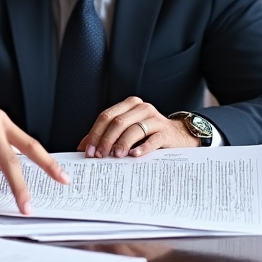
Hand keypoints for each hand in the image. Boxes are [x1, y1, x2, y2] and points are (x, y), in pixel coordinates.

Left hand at [79, 97, 199, 157]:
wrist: (179, 136)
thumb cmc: (149, 134)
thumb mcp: (127, 131)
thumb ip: (107, 135)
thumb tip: (83, 147)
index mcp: (128, 105)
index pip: (106, 116)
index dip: (95, 133)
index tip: (87, 150)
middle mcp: (141, 108)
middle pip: (117, 122)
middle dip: (105, 139)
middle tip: (99, 155)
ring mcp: (155, 119)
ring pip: (133, 129)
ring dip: (122, 143)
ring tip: (115, 156)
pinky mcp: (166, 132)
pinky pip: (152, 139)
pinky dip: (142, 148)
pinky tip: (134, 155)